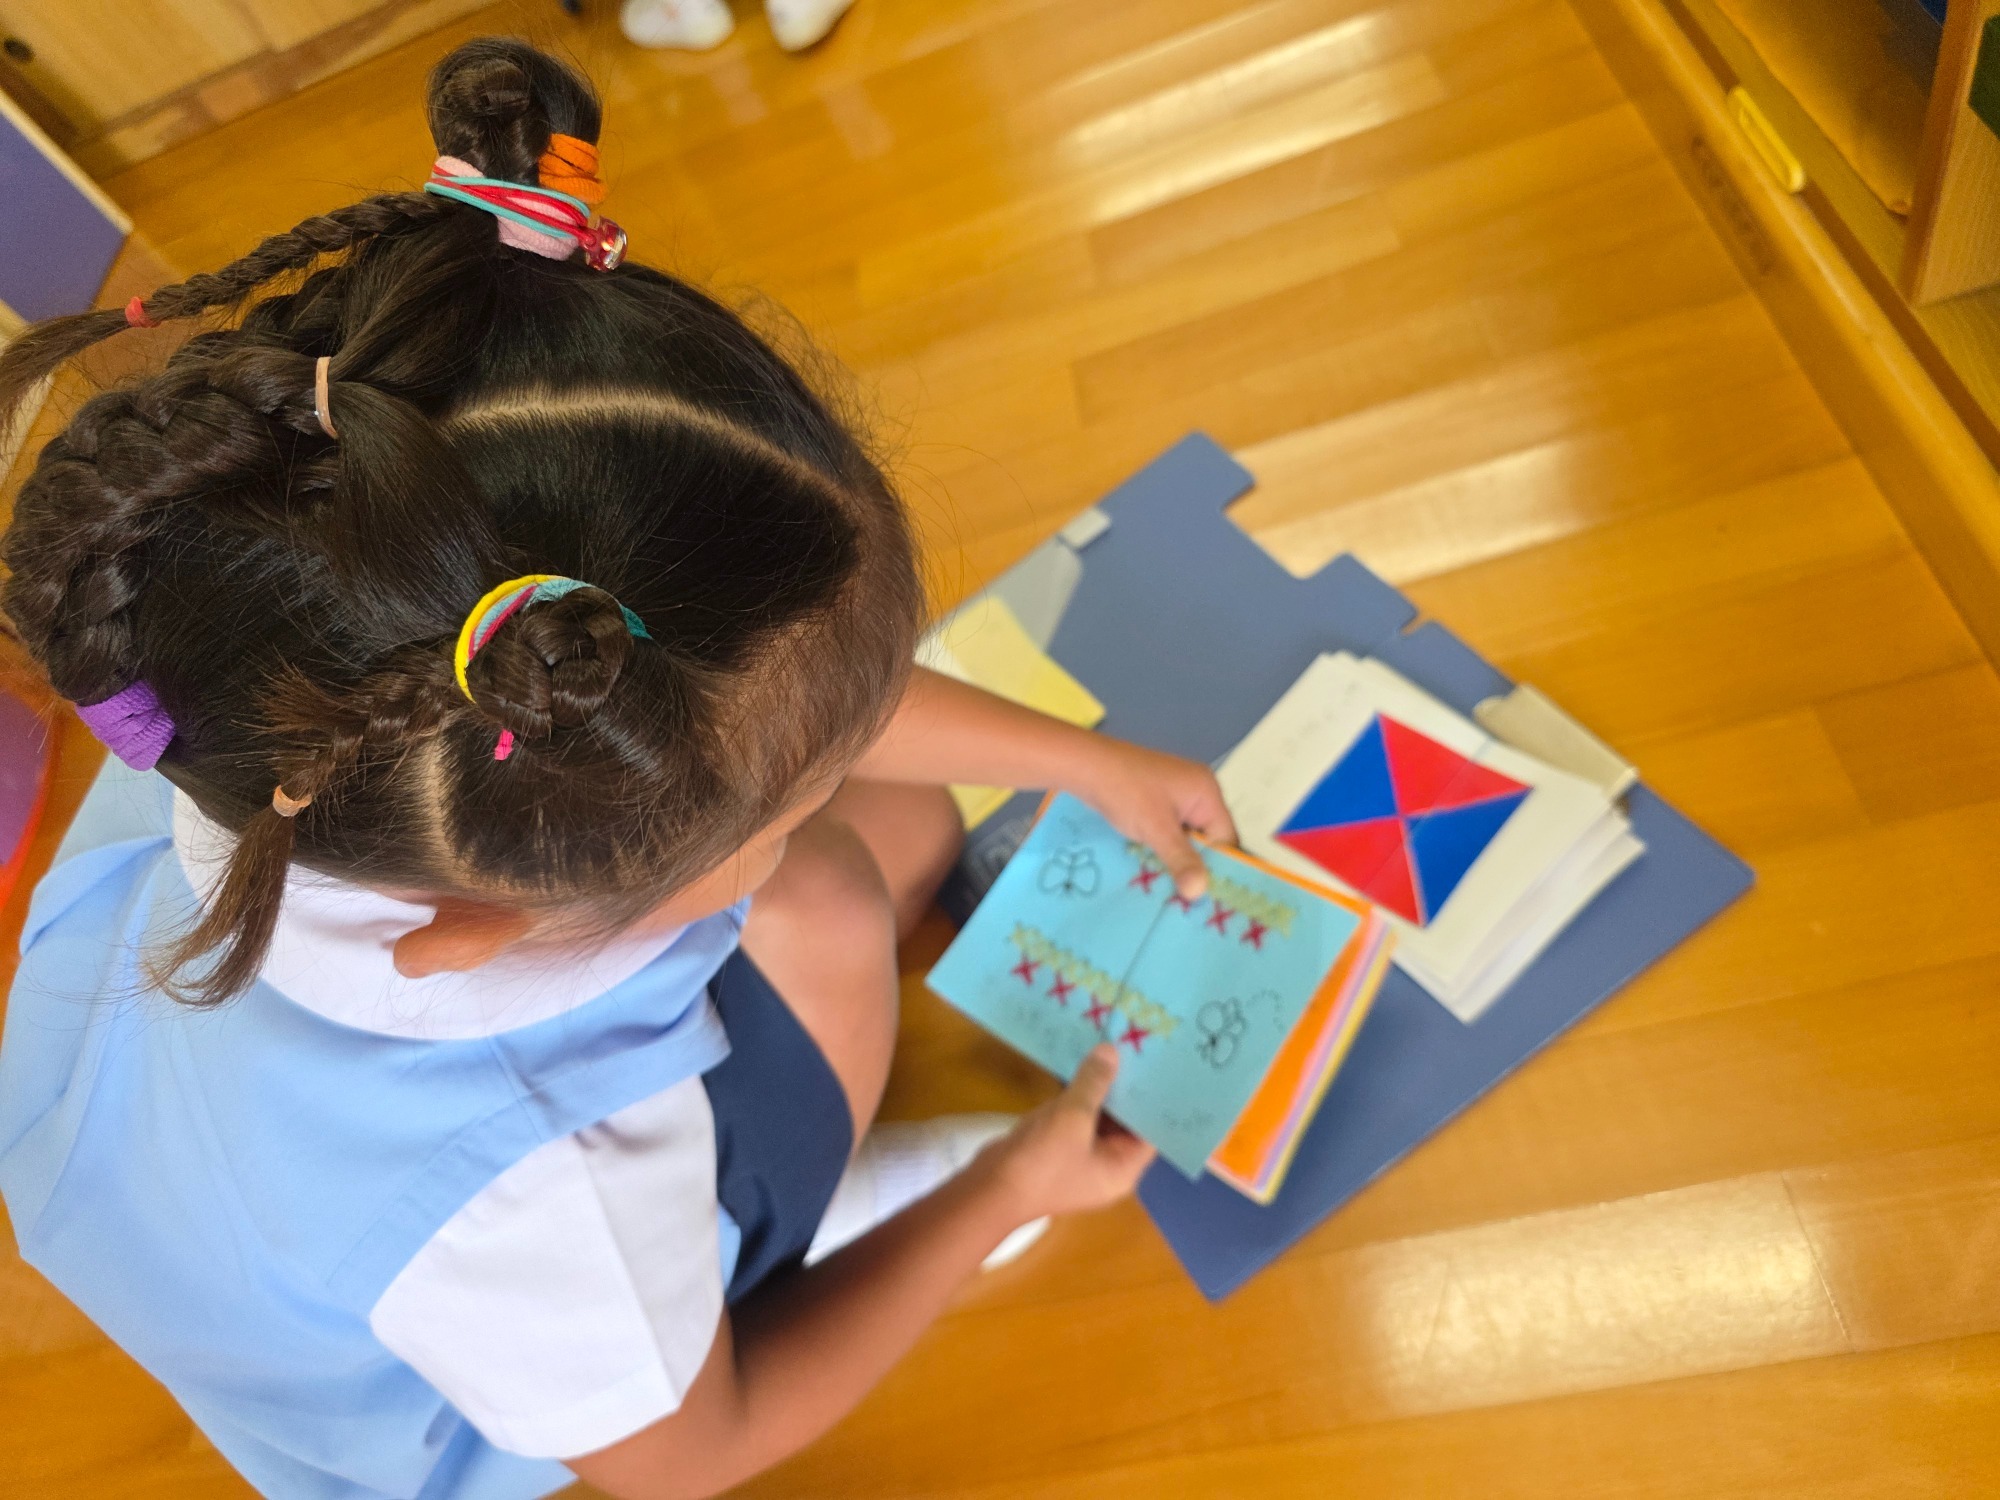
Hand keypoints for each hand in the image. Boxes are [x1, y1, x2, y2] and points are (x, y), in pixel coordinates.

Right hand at [987, 1046, 1155, 1220]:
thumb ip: (1094, 1083)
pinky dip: (1079, 1095)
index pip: (1151, 1132)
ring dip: (1102, 1087)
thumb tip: (1111, 1051)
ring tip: (1114, 1046)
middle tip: (1139, 1047)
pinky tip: (1081, 1063)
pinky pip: (1076, 1117)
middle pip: (1126, 1122)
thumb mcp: (1072, 1118)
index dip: (1156, 1100)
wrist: (988, 1190)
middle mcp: (1107, 1164)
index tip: (1160, 1066)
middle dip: (1128, 1088)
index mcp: (1123, 1169)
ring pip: (1099, 1116)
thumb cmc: (1042, 1162)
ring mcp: (1081, 1156)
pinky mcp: (1058, 1147)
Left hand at [1072, 738, 1236, 898]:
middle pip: (1208, 838)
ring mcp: (1175, 795)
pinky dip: (1163, 848)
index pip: (1226, 838)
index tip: (1208, 897)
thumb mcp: (1156, 829)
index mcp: (1207, 792)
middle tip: (1188, 899)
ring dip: (1177, 859)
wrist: (1084, 765)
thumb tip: (1200, 892)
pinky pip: (1169, 831)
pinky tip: (1154, 868)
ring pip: (1187, 837)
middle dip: (1196, 865)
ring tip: (1171, 889)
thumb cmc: (1126, 792)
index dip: (1218, 867)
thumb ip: (1181, 860)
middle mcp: (1197, 791)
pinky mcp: (1156, 801)